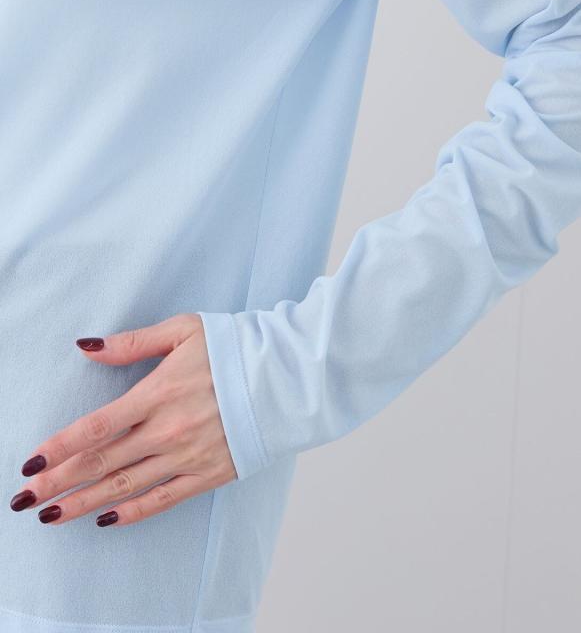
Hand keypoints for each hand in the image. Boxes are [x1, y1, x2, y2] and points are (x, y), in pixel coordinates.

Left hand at [9, 313, 236, 526]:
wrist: (284, 375)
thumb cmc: (234, 349)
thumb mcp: (183, 331)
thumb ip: (132, 343)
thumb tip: (86, 348)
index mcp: (159, 393)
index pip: (96, 427)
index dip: (60, 447)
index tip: (30, 464)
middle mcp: (169, 430)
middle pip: (103, 462)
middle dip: (59, 483)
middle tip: (24, 501)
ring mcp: (190, 455)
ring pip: (127, 485)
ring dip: (85, 503)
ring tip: (52, 517)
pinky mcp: (211, 473)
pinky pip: (166, 499)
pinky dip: (135, 512)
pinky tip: (108, 520)